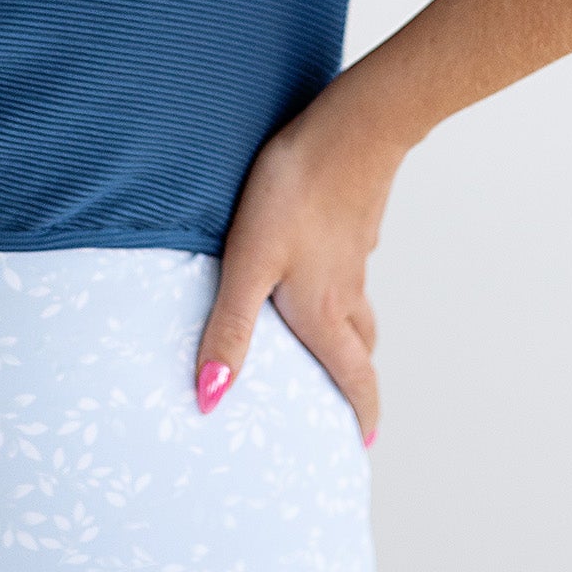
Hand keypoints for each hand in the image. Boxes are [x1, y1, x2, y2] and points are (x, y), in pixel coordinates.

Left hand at [194, 87, 403, 444]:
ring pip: (358, 309)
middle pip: (360, 349)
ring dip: (349, 336)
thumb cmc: (295, 194)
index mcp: (325, 312)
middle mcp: (347, 290)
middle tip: (342, 402)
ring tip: (326, 343)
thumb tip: (211, 398)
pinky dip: (340, 288)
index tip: (360, 444)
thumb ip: (230, 329)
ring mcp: (354, 254)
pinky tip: (316, 267)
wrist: (351, 127)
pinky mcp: (354, 222)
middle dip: (354, 381)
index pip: (354, 379)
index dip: (360, 416)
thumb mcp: (249, 264)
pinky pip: (350, 270)